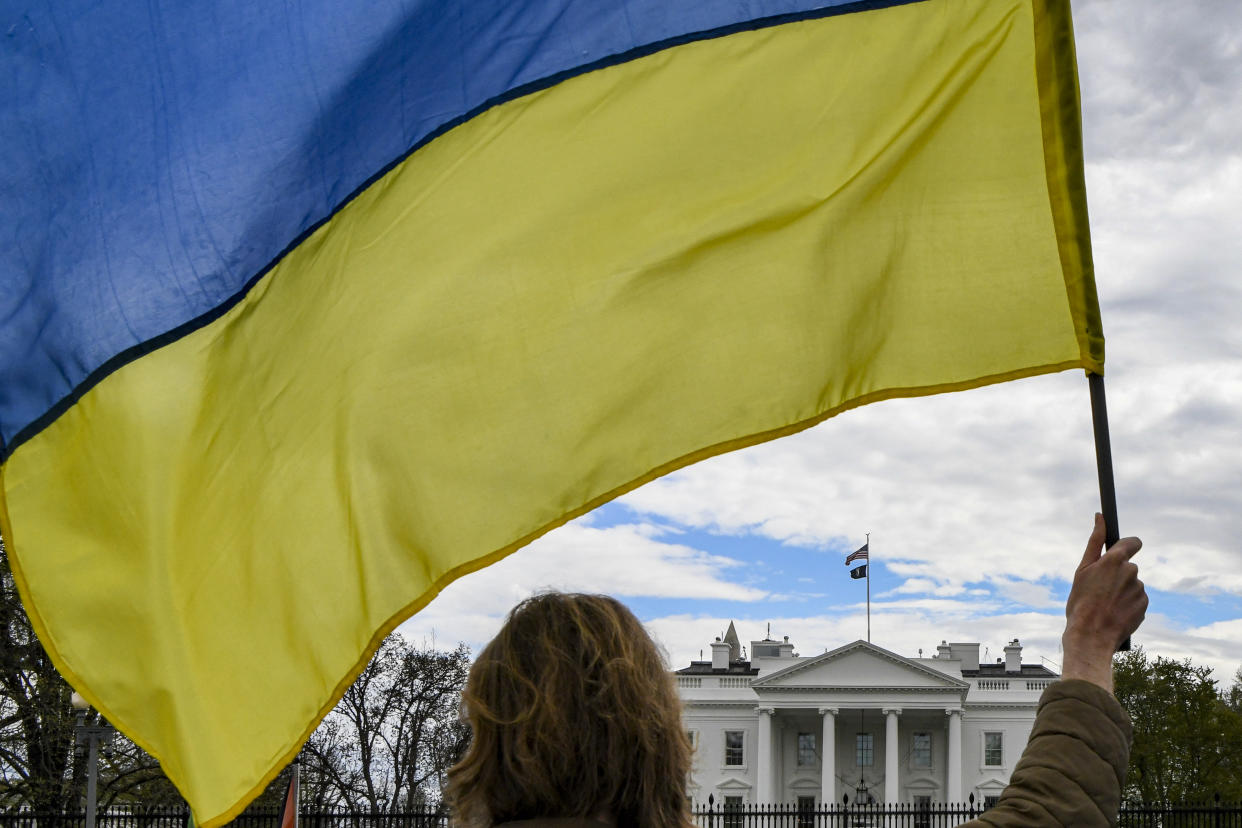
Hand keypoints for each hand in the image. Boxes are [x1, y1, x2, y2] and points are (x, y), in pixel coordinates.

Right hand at [1060, 513, 1147, 692]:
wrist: (1091, 637)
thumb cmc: (1081, 603)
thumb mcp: (1082, 570)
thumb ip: (1094, 542)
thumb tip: (1100, 517)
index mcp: (1116, 560)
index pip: (1132, 542)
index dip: (1127, 546)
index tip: (1119, 552)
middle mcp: (1132, 573)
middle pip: (1128, 566)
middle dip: (1117, 574)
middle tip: (1099, 590)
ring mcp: (1140, 590)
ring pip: (1132, 584)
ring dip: (1121, 590)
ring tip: (1105, 604)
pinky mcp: (1145, 606)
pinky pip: (1137, 600)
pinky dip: (1127, 604)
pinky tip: (1114, 613)